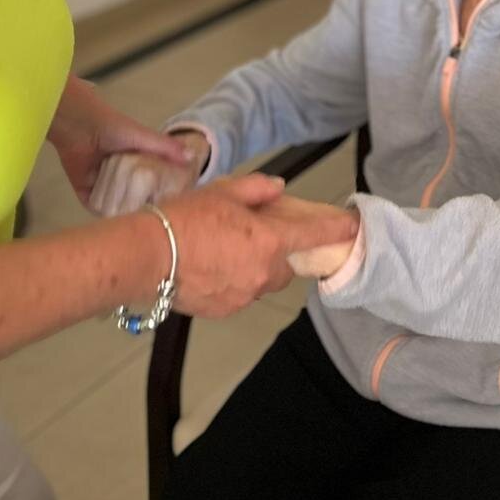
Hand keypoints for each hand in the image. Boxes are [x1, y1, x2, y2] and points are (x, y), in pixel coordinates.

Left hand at [47, 76, 207, 207]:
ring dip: (113, 196)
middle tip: (137, 195)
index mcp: (138, 172)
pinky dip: (98, 202)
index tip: (160, 202)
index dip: (156, 198)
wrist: (81, 124)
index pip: (151, 195)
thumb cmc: (114, 127)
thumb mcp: (146, 137)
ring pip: (114, 210)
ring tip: (112, 174)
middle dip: (133, 200)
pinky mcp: (87, 193)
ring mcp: (105, 190)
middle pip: (133, 206)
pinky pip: (95, 208)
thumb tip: (192, 156)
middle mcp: (123, 184)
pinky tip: (103, 186)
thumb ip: (168, 148)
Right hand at [158, 179, 358, 317]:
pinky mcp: (224, 310)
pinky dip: (234, 282)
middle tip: (253, 234)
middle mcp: (262, 273)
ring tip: (224, 250)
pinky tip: (211, 267)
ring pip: (262, 281)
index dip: (335, 230)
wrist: (147, 256)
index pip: (312, 236)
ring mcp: (244, 295)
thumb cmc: (183, 219)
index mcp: (268, 241)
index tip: (352, 227)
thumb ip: (256, 190)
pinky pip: (240, 294)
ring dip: (254, 267)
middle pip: (285, 265)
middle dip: (277, 251)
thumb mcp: (223, 192)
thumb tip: (277, 189)